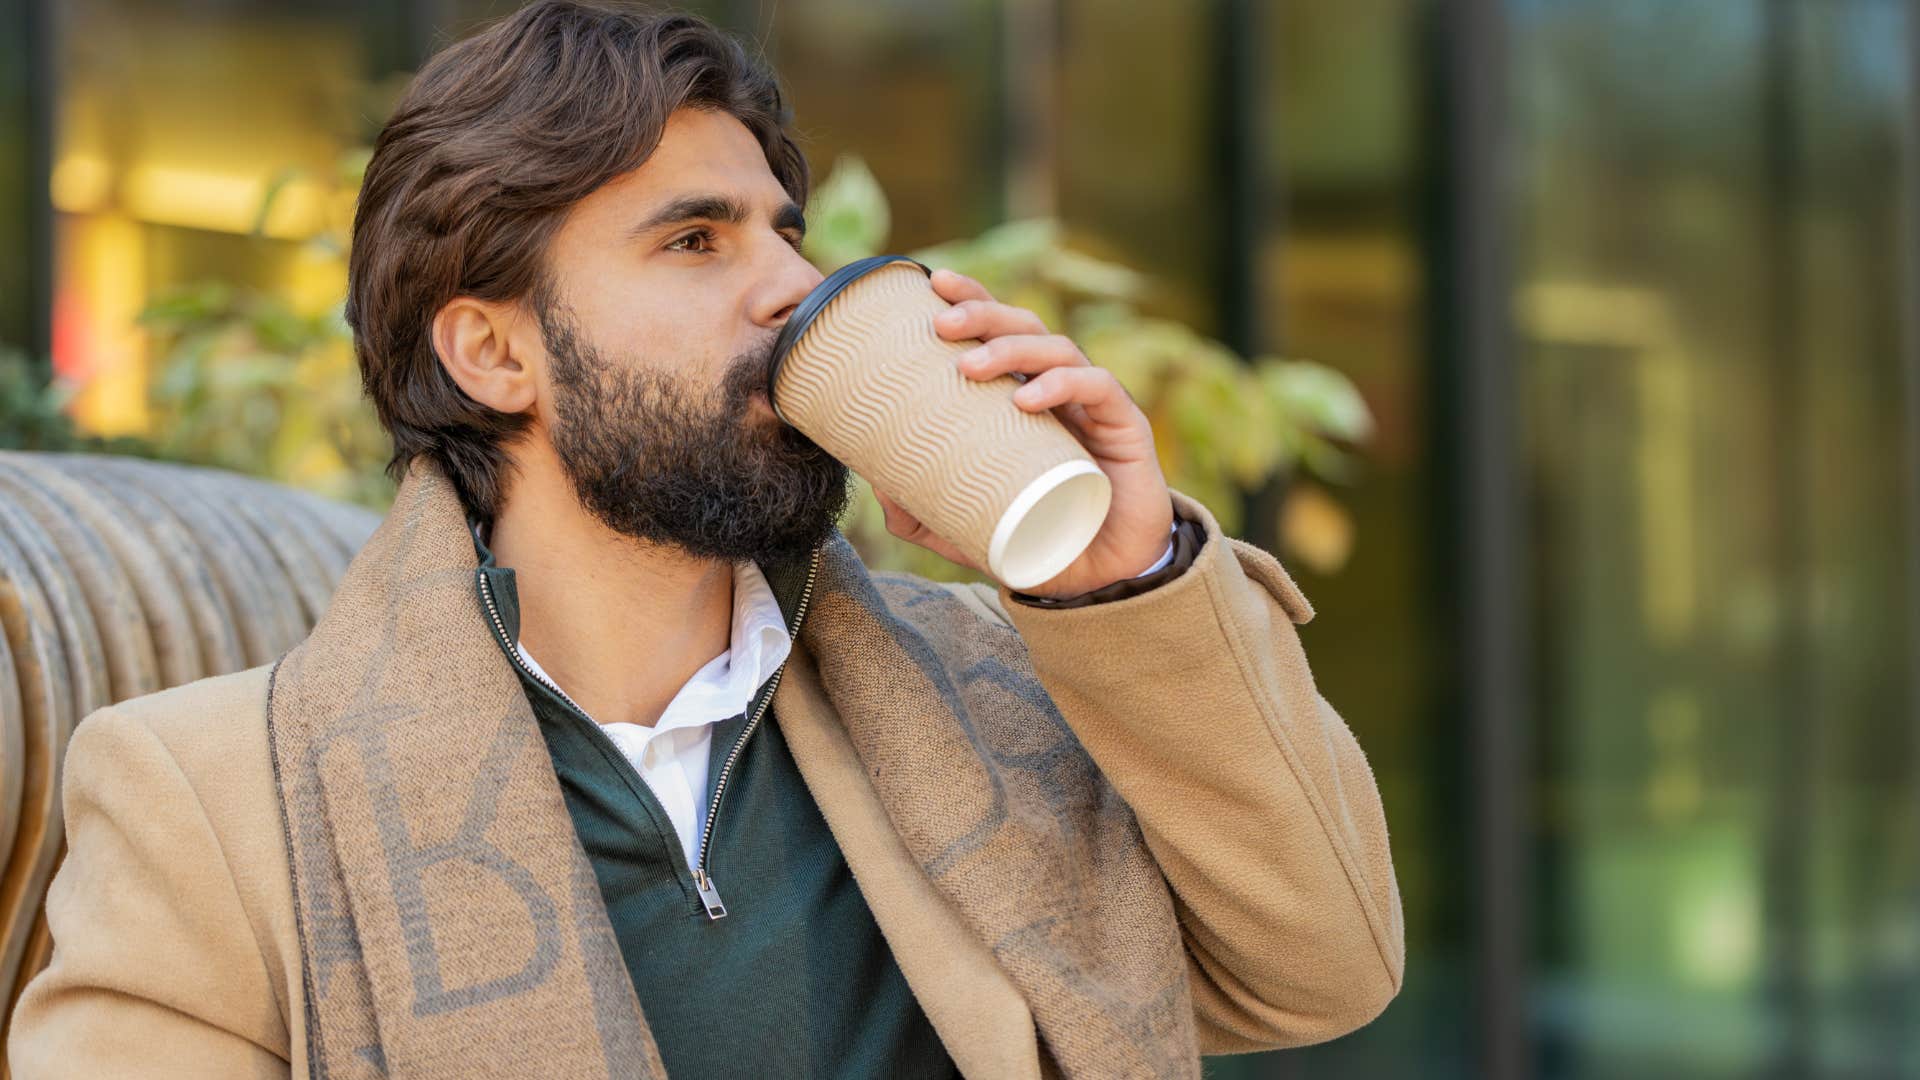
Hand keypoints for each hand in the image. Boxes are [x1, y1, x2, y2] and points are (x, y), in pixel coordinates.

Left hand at [870, 267, 1174, 599]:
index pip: (1000, 330)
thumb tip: (876, 487)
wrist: (1102, 577)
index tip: (932, 283)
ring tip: (971, 367)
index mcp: (1024, 394)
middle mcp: (1059, 388)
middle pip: (1025, 325)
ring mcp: (1093, 405)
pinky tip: (1028, 398)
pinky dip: (1063, 383)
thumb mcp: (968, 526)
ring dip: (1012, 348)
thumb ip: (923, 509)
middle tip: (942, 324)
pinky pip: (1098, 388)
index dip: (973, 298)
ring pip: (1058, 348)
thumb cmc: (1040, 537)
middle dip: (983, 313)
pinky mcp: (1126, 427)